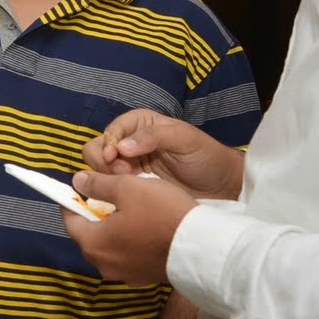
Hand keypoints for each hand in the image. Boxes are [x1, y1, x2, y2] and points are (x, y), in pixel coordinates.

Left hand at [61, 170, 198, 286]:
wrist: (202, 246)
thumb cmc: (161, 213)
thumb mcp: (127, 188)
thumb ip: (98, 185)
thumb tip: (77, 181)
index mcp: (93, 244)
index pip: (70, 221)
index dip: (73, 202)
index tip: (79, 189)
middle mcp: (103, 265)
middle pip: (89, 236)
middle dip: (94, 216)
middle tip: (107, 197)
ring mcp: (124, 275)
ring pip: (109, 247)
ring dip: (113, 230)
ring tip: (129, 211)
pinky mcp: (143, 278)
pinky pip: (128, 257)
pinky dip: (130, 242)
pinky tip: (145, 229)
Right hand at [81, 110, 243, 199]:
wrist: (221, 187)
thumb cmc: (205, 156)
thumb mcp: (184, 139)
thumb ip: (153, 136)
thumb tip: (122, 146)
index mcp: (141, 124)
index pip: (112, 130)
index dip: (109, 142)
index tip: (114, 157)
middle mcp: (130, 143)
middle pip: (97, 148)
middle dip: (104, 161)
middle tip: (123, 172)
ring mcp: (130, 167)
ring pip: (99, 169)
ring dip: (107, 176)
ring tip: (128, 183)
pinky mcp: (132, 188)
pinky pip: (110, 188)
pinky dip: (112, 191)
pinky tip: (127, 194)